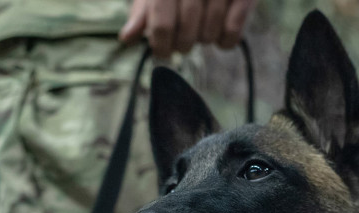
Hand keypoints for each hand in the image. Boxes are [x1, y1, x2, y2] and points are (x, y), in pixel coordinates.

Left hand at [119, 0, 255, 57]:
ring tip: (201, 29)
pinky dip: (225, 42)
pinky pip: (232, 33)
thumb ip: (143, 12)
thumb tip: (126, 38)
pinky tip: (219, 33)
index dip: (161, 45)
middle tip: (183, 42)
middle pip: (186, 34)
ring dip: (203, 40)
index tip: (162, 53)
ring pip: (209, 35)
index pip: (162, 24)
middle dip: (182, 45)